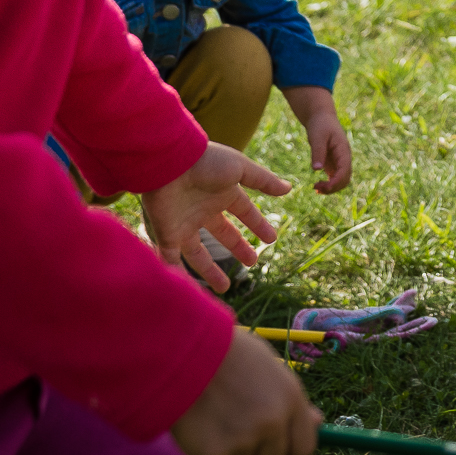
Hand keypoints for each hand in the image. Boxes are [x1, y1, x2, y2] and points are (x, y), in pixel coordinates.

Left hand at [140, 143, 290, 292]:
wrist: (170, 162)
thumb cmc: (206, 162)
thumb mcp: (241, 168)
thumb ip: (263, 180)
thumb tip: (289, 188)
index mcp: (223, 194)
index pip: (245, 213)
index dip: (258, 225)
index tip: (272, 239)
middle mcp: (204, 211)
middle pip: (223, 235)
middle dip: (238, 248)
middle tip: (252, 262)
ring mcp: (184, 225)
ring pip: (198, 254)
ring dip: (210, 271)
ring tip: (224, 288)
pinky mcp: (166, 235)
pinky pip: (172, 260)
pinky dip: (179, 276)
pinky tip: (190, 292)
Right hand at [170, 328, 319, 454]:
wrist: (182, 349)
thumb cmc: (228, 353)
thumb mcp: (271, 369)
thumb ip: (293, 400)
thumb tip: (318, 422)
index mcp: (291, 399)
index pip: (305, 447)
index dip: (289, 447)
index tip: (277, 444)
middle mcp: (272, 423)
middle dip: (259, 451)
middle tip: (238, 426)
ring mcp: (242, 440)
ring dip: (230, 449)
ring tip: (216, 414)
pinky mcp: (211, 453)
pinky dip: (204, 448)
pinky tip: (198, 420)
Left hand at [283, 85, 353, 193]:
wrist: (321, 117)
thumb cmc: (320, 125)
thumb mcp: (317, 137)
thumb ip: (318, 153)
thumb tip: (317, 170)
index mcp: (343, 150)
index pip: (345, 170)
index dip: (336, 182)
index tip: (324, 187)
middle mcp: (344, 157)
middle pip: (345, 179)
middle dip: (333, 187)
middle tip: (316, 188)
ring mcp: (340, 161)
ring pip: (341, 181)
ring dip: (331, 188)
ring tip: (315, 188)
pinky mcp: (333, 163)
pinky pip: (335, 178)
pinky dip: (328, 185)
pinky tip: (317, 186)